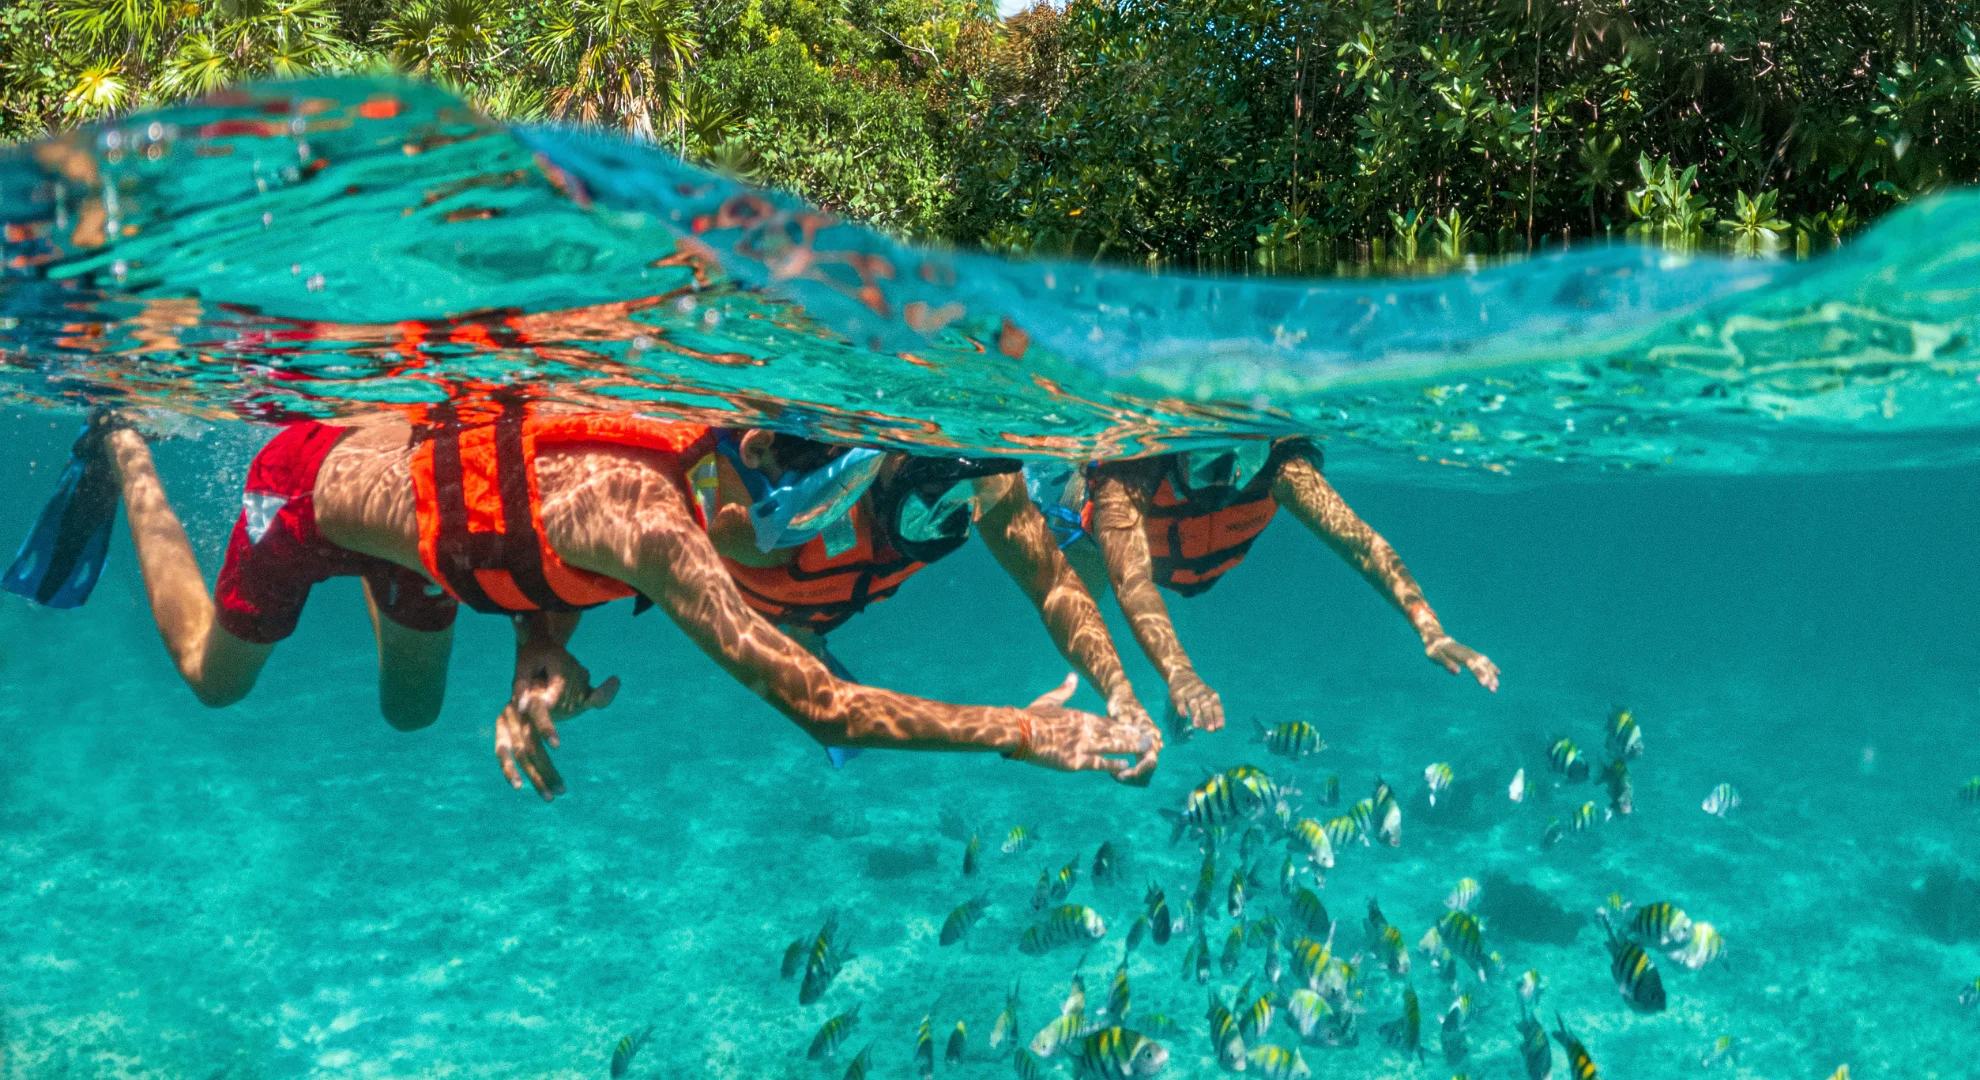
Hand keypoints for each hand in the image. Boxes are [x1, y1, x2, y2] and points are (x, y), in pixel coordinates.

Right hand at [496, 635, 619, 799]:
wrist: (535, 659)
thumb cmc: (563, 674)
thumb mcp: (582, 682)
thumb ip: (598, 690)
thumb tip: (616, 682)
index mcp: (534, 692)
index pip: (539, 711)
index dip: (547, 728)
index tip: (558, 745)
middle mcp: (516, 706)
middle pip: (528, 743)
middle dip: (546, 769)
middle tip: (564, 791)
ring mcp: (506, 717)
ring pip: (518, 753)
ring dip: (534, 776)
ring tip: (550, 797)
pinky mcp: (502, 726)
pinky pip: (503, 751)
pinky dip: (509, 768)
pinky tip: (520, 786)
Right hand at [1017, 674, 1160, 784]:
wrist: (1019, 731)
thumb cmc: (1031, 716)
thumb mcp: (1050, 699)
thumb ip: (1065, 689)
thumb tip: (1073, 676)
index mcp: (1079, 715)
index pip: (1106, 720)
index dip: (1121, 724)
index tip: (1134, 726)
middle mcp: (1085, 729)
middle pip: (1113, 731)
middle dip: (1131, 734)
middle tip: (1148, 737)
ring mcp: (1081, 745)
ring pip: (1111, 745)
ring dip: (1129, 746)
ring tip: (1144, 748)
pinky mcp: (1075, 761)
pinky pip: (1098, 763)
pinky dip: (1113, 763)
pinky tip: (1125, 765)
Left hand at [1104, 685, 1163, 786]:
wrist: (1122, 699)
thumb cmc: (1121, 705)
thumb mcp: (1122, 715)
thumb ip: (1130, 728)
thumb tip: (1136, 739)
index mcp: (1151, 735)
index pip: (1150, 760)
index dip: (1138, 771)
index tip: (1121, 775)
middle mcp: (1153, 743)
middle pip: (1149, 770)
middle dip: (1134, 777)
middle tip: (1115, 776)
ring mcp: (1148, 747)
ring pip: (1145, 772)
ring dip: (1132, 777)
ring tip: (1114, 773)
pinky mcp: (1141, 750)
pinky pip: (1139, 768)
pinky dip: (1129, 773)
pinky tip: (1115, 770)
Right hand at [1167, 670, 1224, 731]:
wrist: (1182, 674)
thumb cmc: (1198, 692)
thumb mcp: (1208, 698)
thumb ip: (1212, 711)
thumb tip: (1217, 728)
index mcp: (1211, 695)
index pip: (1216, 706)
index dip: (1218, 716)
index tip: (1219, 727)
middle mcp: (1202, 693)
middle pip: (1206, 706)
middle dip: (1208, 717)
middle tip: (1210, 730)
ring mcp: (1189, 693)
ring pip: (1193, 704)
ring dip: (1196, 715)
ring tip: (1198, 726)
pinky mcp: (1178, 694)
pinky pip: (1180, 701)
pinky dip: (1182, 708)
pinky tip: (1184, 715)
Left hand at [1425, 634, 1499, 691]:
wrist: (1436, 638)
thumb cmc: (1434, 649)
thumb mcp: (1436, 656)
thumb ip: (1446, 663)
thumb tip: (1457, 672)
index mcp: (1460, 654)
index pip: (1472, 664)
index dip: (1479, 673)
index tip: (1484, 684)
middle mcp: (1468, 653)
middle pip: (1481, 665)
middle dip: (1488, 677)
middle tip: (1493, 689)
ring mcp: (1471, 653)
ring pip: (1485, 663)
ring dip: (1491, 674)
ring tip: (1496, 687)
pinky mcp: (1472, 654)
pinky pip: (1484, 660)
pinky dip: (1491, 666)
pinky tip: (1497, 673)